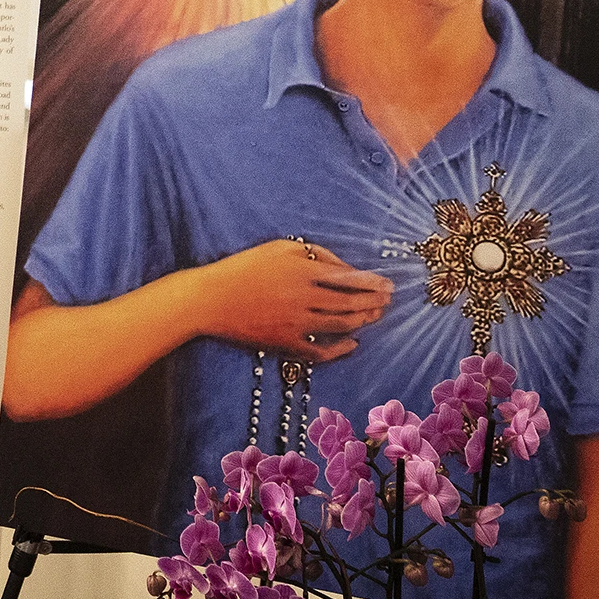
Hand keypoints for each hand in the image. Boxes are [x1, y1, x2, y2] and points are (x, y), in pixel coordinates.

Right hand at [191, 239, 390, 359]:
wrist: (209, 300)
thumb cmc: (242, 268)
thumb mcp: (278, 248)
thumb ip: (314, 253)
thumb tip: (343, 267)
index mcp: (303, 272)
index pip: (351, 279)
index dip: (374, 283)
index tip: (389, 285)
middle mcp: (305, 299)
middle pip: (352, 303)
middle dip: (375, 302)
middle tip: (388, 301)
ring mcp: (296, 325)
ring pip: (342, 325)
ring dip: (364, 321)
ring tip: (375, 316)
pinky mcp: (285, 344)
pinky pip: (321, 351)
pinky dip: (341, 349)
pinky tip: (353, 343)